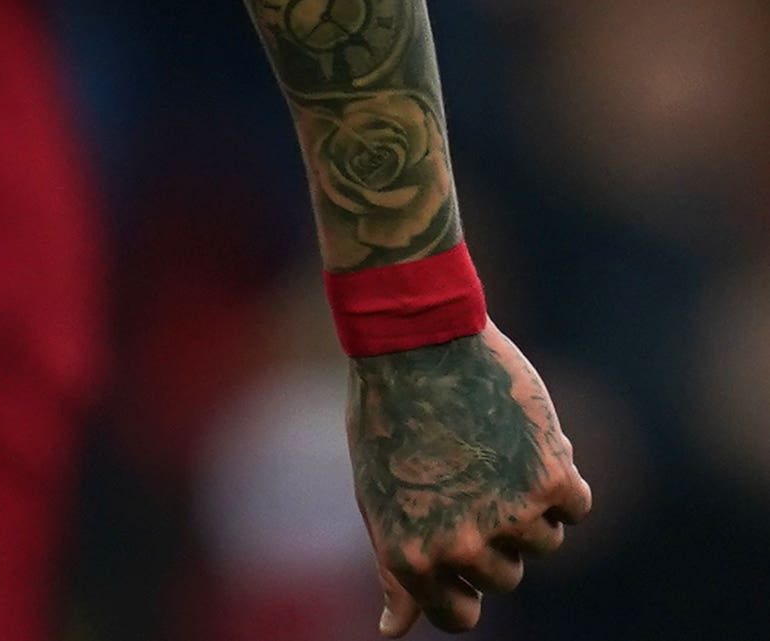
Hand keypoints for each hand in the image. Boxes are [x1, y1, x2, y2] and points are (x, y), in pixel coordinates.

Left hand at [350, 322, 590, 633]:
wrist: (415, 341)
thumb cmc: (388, 416)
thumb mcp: (377, 497)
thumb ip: (395, 567)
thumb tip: (393, 630)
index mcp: (413, 557)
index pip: (459, 616)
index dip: (464, 586)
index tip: (462, 552)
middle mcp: (463, 547)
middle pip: (506, 577)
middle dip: (493, 534)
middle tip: (463, 477)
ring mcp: (510, 516)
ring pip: (545, 542)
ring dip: (527, 503)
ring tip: (485, 450)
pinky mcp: (553, 480)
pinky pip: (576, 506)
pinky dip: (559, 475)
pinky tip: (520, 437)